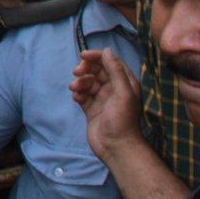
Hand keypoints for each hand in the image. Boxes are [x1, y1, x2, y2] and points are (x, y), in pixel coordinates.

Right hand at [70, 48, 143, 163]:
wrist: (116, 147)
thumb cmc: (122, 120)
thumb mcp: (123, 93)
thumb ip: (116, 71)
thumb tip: (107, 50)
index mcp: (125, 83)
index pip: (110, 62)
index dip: (97, 57)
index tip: (83, 56)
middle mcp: (114, 89)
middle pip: (97, 71)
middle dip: (86, 69)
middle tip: (77, 72)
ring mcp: (102, 99)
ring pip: (88, 82)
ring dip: (80, 82)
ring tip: (75, 88)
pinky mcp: (92, 109)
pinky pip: (82, 95)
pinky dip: (78, 94)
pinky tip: (77, 98)